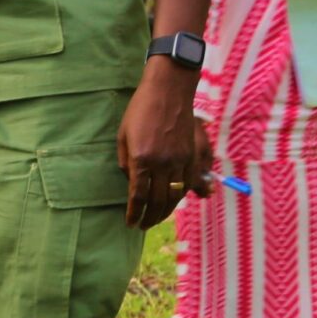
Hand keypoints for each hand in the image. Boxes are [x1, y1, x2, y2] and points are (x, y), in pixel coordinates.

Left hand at [118, 63, 210, 228]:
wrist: (169, 91)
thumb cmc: (139, 111)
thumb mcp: (123, 136)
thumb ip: (127, 163)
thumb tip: (132, 183)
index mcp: (142, 159)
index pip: (137, 196)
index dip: (134, 213)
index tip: (130, 223)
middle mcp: (163, 163)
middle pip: (157, 201)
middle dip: (149, 218)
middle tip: (143, 226)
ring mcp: (181, 160)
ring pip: (175, 196)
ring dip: (166, 211)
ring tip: (156, 218)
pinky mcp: (193, 155)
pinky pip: (189, 183)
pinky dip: (182, 196)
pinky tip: (174, 202)